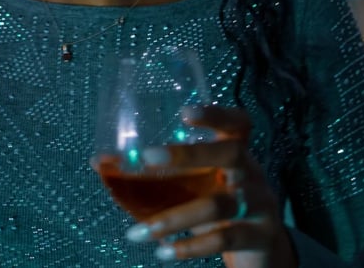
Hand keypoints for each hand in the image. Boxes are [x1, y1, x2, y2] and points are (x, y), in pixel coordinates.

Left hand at [122, 106, 296, 267]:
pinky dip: (191, 247)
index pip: (237, 124)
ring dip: (174, 219)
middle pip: (230, 153)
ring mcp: (261, 204)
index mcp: (238, 153)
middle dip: (190, 154)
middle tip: (148, 158)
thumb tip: (100, 161)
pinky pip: (225, 238)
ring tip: (138, 233)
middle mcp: (252, 173)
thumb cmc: (221, 207)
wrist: (263, 251)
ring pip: (218, 204)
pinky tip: (164, 252)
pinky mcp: (260, 236)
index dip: (216, 115)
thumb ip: (161, 177)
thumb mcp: (198, 188)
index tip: (184, 112)